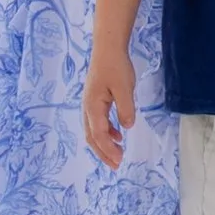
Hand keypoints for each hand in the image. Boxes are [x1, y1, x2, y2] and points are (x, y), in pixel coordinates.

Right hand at [81, 45, 135, 169]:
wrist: (107, 49)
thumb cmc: (115, 66)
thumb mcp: (124, 87)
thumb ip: (126, 108)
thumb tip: (127, 127)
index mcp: (93, 106)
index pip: (99, 134)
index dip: (108, 149)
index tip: (120, 159)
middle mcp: (88, 108)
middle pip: (92, 137)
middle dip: (103, 153)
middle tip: (116, 165)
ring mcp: (90, 105)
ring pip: (93, 131)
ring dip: (104, 145)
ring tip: (117, 155)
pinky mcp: (95, 101)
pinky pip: (97, 122)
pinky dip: (106, 132)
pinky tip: (118, 135)